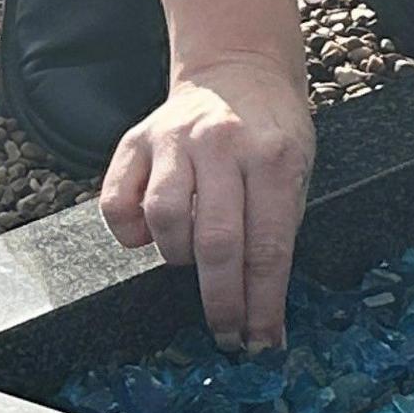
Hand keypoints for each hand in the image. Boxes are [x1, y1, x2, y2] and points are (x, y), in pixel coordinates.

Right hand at [102, 53, 314, 350]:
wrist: (240, 70)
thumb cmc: (273, 132)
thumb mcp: (297, 168)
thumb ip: (278, 224)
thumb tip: (262, 304)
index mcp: (273, 154)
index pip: (267, 246)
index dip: (263, 302)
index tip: (262, 342)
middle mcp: (221, 144)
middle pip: (215, 242)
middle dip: (222, 302)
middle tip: (228, 335)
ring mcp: (173, 140)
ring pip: (163, 220)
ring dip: (179, 257)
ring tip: (193, 259)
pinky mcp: (135, 140)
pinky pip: (116, 202)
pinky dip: (129, 231)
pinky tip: (150, 234)